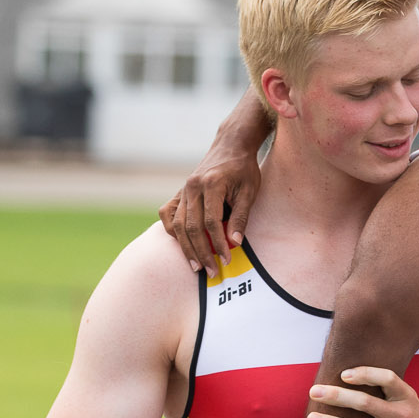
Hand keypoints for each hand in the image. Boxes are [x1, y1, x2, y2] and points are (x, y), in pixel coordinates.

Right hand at [162, 104, 268, 274]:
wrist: (230, 145)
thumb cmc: (243, 169)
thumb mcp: (249, 191)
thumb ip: (240, 216)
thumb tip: (234, 242)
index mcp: (211, 184)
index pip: (211, 222)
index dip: (218, 244)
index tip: (226, 260)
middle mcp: (192, 186)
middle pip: (190, 226)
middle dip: (201, 252)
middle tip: (211, 272)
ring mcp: (183, 189)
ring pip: (177, 224)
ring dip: (186, 247)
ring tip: (196, 265)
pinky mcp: (179, 192)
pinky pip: (168, 214)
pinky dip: (173, 231)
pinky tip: (182, 245)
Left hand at [311, 368, 418, 417]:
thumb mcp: (411, 405)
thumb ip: (388, 394)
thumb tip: (351, 378)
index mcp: (408, 397)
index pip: (387, 378)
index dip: (365, 374)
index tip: (343, 374)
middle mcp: (404, 416)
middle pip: (366, 402)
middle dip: (337, 396)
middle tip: (314, 392)